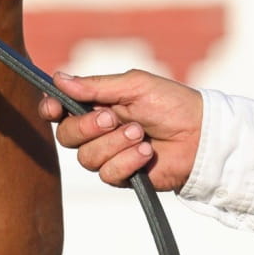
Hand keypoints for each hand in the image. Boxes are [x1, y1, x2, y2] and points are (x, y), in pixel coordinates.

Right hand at [37, 69, 203, 191]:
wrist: (202, 136)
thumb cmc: (171, 104)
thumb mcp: (134, 85)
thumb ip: (95, 86)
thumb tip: (58, 78)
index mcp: (95, 104)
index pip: (58, 109)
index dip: (50, 109)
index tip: (54, 107)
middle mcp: (96, 131)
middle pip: (65, 136)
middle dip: (87, 127)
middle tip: (114, 119)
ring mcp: (108, 154)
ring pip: (86, 158)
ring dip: (114, 145)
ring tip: (140, 134)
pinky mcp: (123, 176)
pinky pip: (107, 174)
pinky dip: (127, 162)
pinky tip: (147, 152)